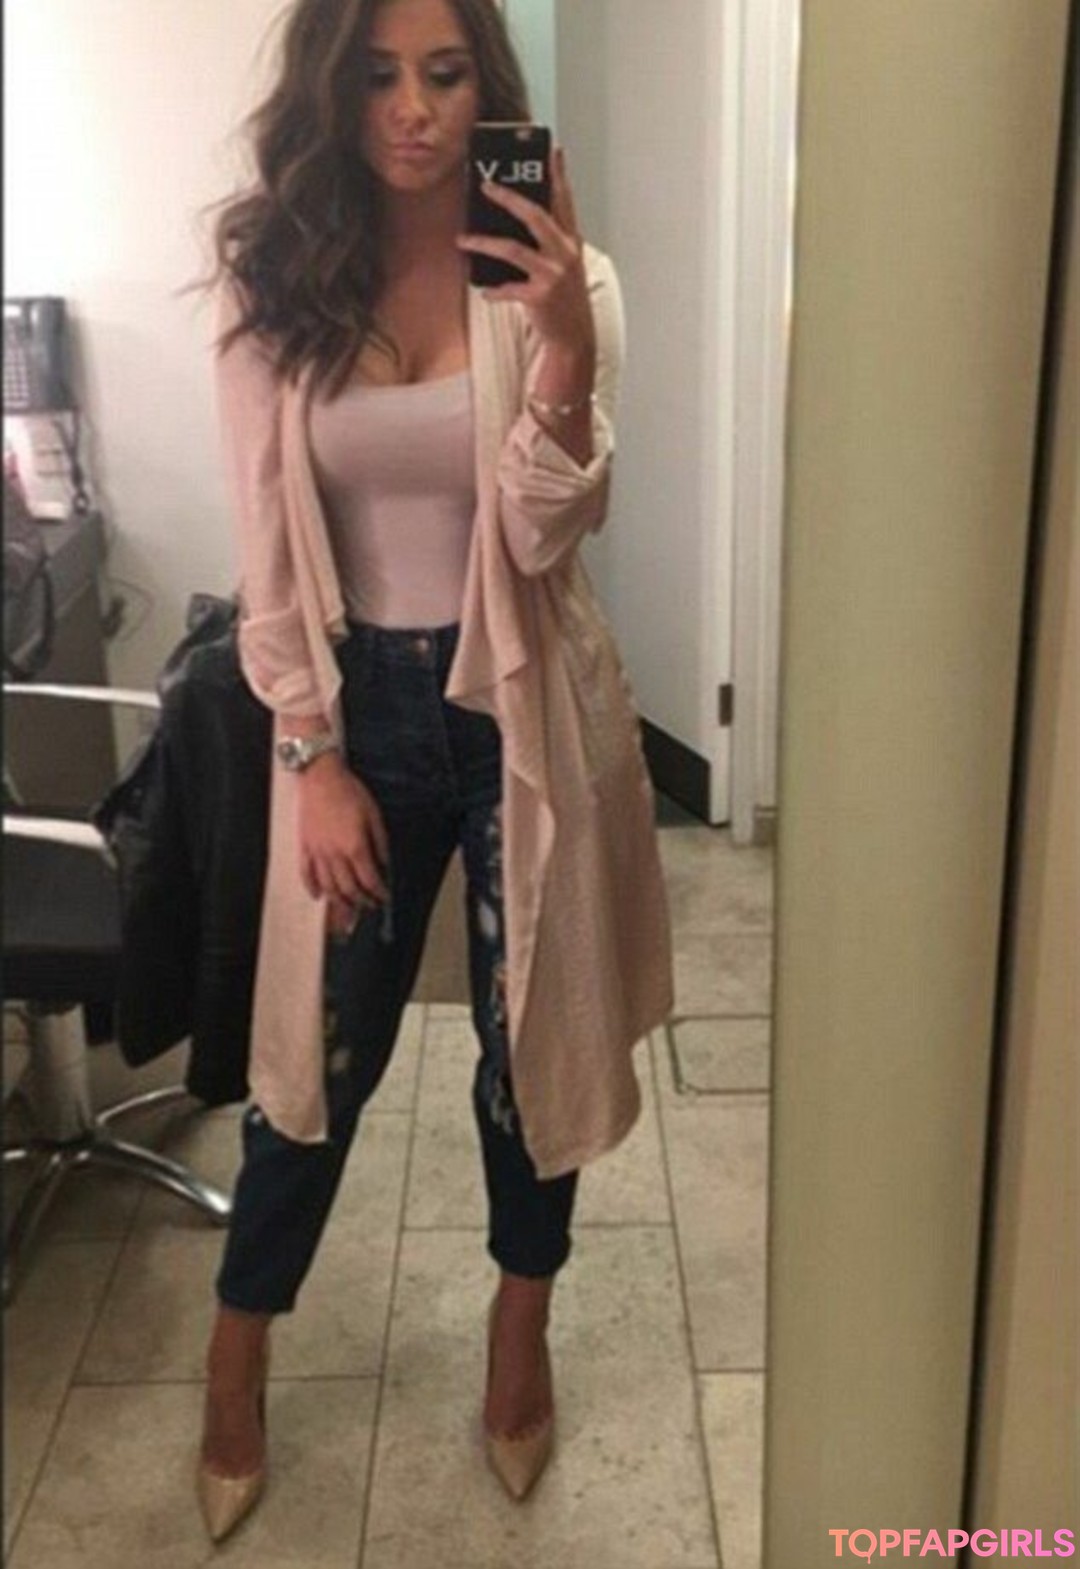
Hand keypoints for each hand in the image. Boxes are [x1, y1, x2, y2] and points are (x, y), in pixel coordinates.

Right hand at [295, 754, 389, 926]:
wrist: (321, 777)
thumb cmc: (348, 791)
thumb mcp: (374, 815)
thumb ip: (380, 842)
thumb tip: (384, 863)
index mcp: (355, 846)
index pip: (369, 879)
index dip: (378, 892)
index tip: (384, 897)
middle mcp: (334, 854)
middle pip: (349, 889)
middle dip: (362, 902)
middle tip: (370, 905)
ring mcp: (317, 852)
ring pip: (328, 887)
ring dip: (340, 902)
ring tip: (349, 909)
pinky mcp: (304, 847)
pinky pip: (306, 874)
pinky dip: (312, 888)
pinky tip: (318, 896)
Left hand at [457, 146, 595, 357]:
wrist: (575, 337)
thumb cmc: (564, 298)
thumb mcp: (564, 265)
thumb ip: (547, 241)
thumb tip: (512, 220)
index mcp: (571, 242)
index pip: (565, 200)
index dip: (559, 174)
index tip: (552, 149)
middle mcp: (564, 254)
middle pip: (535, 216)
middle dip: (509, 198)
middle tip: (486, 186)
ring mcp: (553, 275)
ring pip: (513, 249)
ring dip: (483, 242)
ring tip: (462, 239)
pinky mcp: (539, 297)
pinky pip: (508, 288)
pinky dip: (494, 290)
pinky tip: (485, 291)